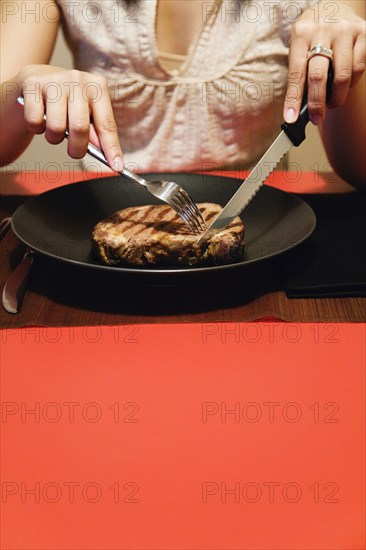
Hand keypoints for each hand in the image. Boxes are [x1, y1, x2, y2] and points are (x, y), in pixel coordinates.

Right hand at [18, 65, 123, 168]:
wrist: (36, 77)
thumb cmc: (66, 101)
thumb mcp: (85, 112)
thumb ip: (95, 131)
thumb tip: (103, 152)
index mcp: (98, 87)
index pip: (106, 124)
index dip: (111, 148)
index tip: (117, 167)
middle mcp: (78, 80)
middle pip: (80, 127)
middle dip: (77, 149)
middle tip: (74, 152)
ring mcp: (55, 80)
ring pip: (56, 127)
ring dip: (54, 138)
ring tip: (54, 130)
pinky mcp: (32, 83)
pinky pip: (35, 121)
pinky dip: (36, 128)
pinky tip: (40, 118)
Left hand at [284, 1, 365, 124]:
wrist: (334, 7)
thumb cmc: (312, 35)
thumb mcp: (299, 47)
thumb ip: (299, 72)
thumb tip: (299, 107)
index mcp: (301, 34)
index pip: (296, 73)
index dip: (293, 99)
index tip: (291, 118)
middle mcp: (323, 30)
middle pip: (319, 76)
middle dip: (317, 103)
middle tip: (316, 118)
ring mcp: (345, 31)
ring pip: (343, 76)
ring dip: (336, 97)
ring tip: (331, 102)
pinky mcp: (363, 34)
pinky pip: (358, 69)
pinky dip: (350, 84)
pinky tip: (344, 84)